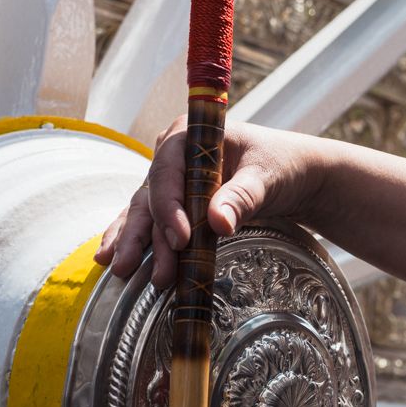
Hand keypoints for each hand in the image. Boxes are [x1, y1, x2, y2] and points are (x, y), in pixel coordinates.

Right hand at [94, 118, 327, 287]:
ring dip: (134, 243)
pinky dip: (134, 240)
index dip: (169, 207)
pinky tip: (111, 260)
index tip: (181, 240)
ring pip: (145, 213)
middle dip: (141, 233)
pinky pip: (148, 222)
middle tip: (130, 267)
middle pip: (150, 195)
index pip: (168, 171)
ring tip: (121, 271)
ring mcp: (171, 180)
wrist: (294, 176)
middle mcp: (172, 155)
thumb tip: (217, 222)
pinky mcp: (174, 203)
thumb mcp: (266, 178)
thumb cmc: (281, 166)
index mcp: (191, 135)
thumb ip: (241, 197)